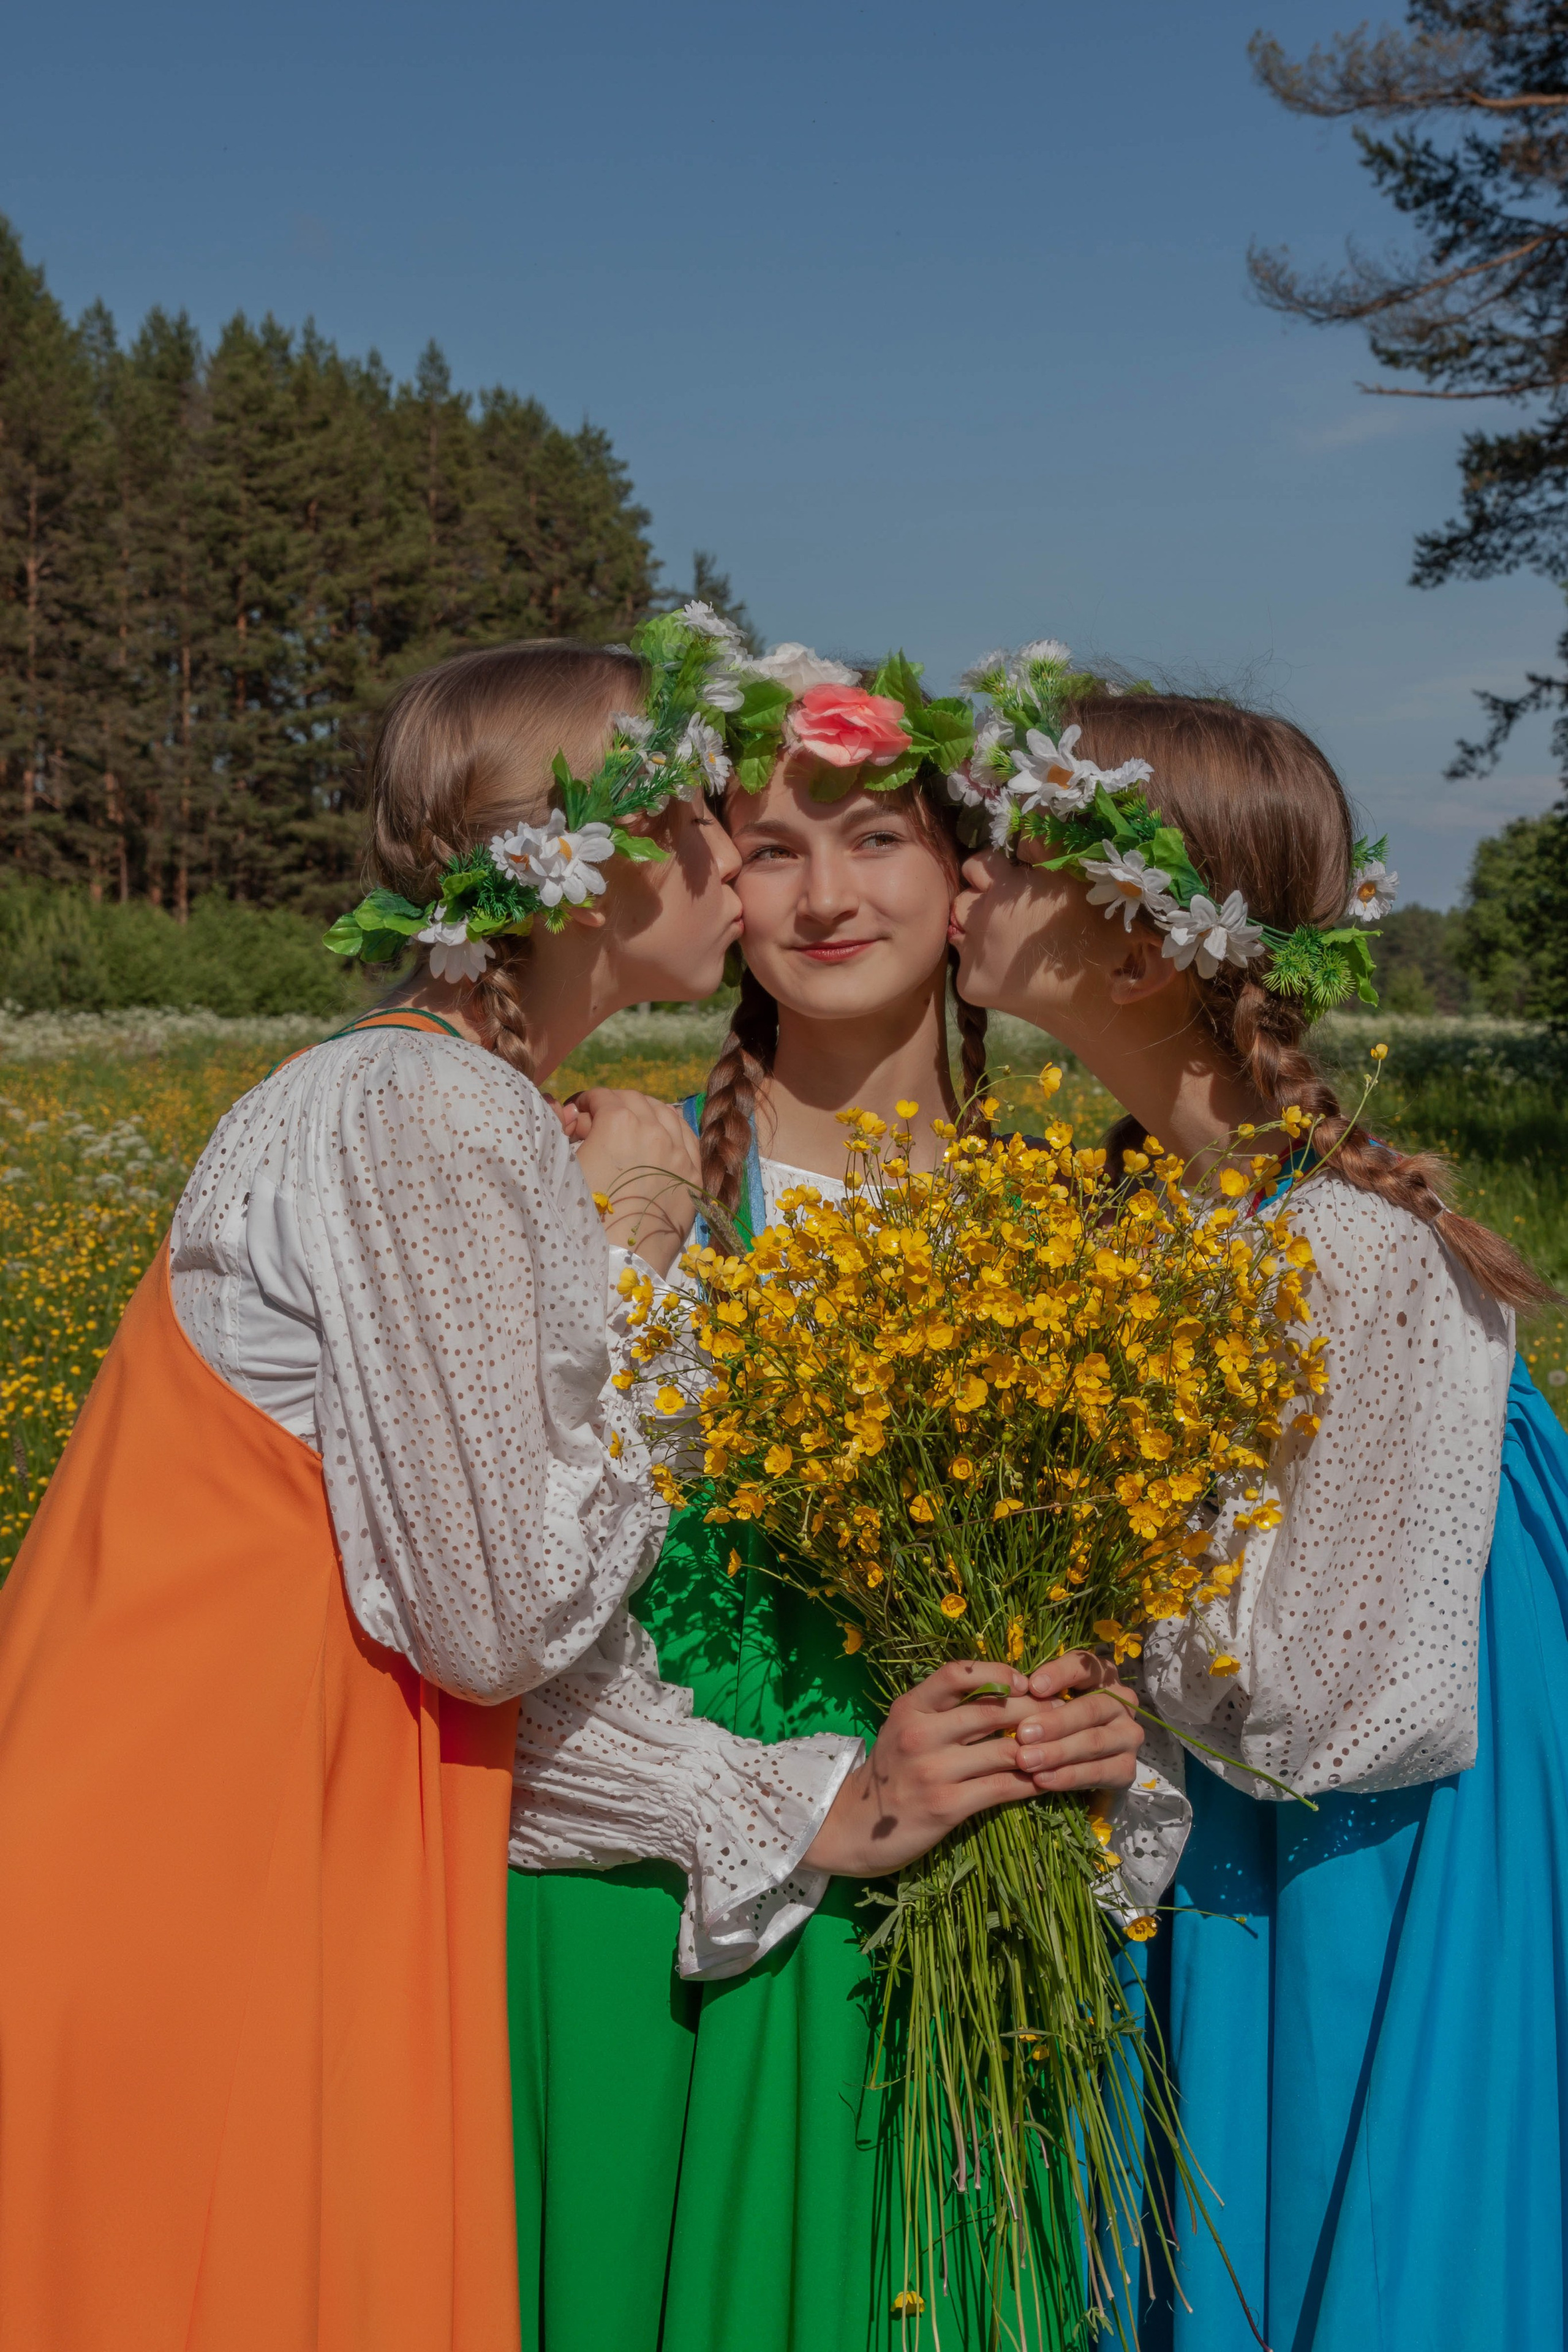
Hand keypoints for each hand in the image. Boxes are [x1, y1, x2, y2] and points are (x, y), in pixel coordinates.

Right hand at [573, 1089, 700, 1274]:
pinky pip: (689, 1138)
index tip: (577, 1115)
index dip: (585, 1102)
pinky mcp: (693, 1176)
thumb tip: (568, 1113)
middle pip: (635, 1100)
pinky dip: (673, 1131)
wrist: (617, 1264)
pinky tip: (662, 1138)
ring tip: (630, 1127)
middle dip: (614, 1105)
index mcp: (618, 1122)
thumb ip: (560, 1129)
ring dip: (645, 1113)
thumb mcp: (562, 1167)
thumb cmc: (581, 1217)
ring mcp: (679, 1153)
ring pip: (666, 1114)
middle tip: (597, 1124)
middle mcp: (654, 1130)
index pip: (602, 1096)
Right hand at [802, 1652, 1144, 1878]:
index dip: (999, 1672)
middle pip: (993, 1711)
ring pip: (1005, 1751)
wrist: (857, 1826)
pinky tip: (1047, 1781)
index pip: (959, 1673)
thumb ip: (944, 1708)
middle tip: (1064, 1715)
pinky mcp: (946, 1806)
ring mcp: (932, 1770)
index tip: (1026, 1683)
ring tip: (1065, 1748)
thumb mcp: (907, 1726)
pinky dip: (1031, 1783)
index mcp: (911, 1707)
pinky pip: (1003, 1788)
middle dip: (1036, 1712)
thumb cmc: (893, 1771)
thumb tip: (1007, 1690)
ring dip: (1042, 1750)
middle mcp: (919, 1733)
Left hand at [1018, 1650, 1144, 1793]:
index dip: (1059, 1675)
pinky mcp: (1127, 1769)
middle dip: (1054, 1722)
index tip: (1032, 1687)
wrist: (1086, 1768)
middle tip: (1023, 1734)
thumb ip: (1038, 1695)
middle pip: (1090, 1709)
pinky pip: (1097, 1772)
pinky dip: (1068, 1777)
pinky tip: (1043, 1779)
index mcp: (1102, 1677)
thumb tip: (1012, 1693)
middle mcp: (1122, 1703)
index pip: (1084, 1667)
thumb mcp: (1050, 1702)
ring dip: (1057, 1752)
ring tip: (1027, 1760)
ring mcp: (1128, 1736)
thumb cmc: (1060, 1724)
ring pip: (1094, 1742)